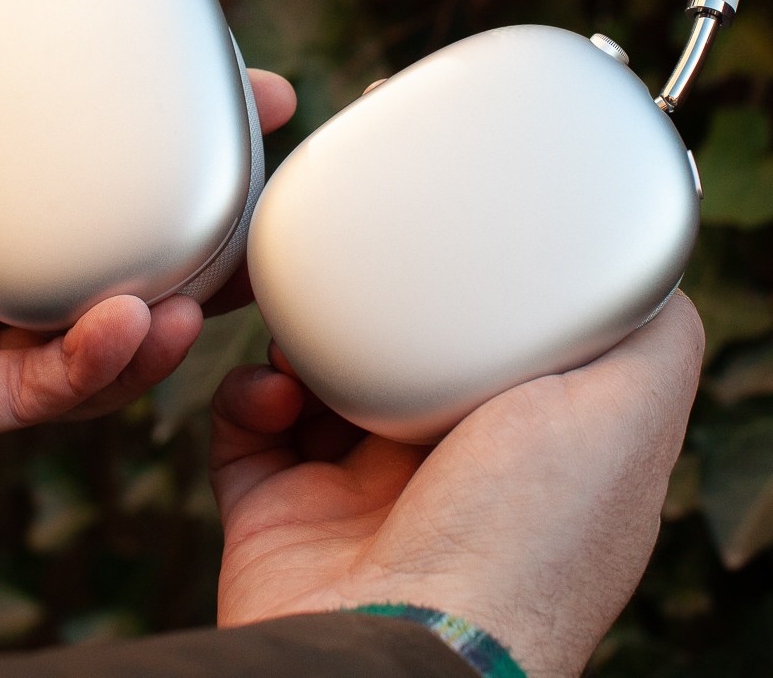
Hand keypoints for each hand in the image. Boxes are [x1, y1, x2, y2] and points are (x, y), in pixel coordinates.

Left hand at [0, 0, 296, 453]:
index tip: (247, 94)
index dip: (169, 129)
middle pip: (104, 248)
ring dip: (163, 315)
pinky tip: (131, 324)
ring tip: (209, 283)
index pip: (84, 153)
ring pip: (84, 335)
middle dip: (197, 232)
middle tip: (262, 202)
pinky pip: (29, 395)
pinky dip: (91, 369)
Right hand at [211, 292, 703, 677]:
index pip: (491, 356)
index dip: (469, 303)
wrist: (397, 644)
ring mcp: (354, 501)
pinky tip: (271, 389)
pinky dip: (247, 395)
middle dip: (371, 314)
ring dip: (300, 343)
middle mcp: (442, 481)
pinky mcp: (278, 514)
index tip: (444, 258)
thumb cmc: (519, 541)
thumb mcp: (622, 418)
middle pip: (397, 362)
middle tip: (357, 283)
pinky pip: (245, 431)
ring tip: (302, 335)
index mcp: (520, 460)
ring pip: (315, 385)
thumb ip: (652, 343)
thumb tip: (646, 275)